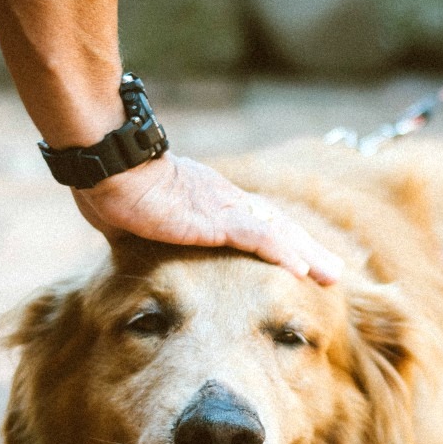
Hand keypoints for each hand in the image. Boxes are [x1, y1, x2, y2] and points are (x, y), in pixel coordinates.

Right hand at [71, 152, 342, 284]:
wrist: (108, 166)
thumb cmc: (111, 188)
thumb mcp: (134, 220)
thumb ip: (144, 232)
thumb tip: (128, 244)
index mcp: (209, 203)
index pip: (256, 225)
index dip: (282, 242)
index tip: (303, 261)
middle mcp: (224, 202)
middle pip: (277, 228)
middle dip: (308, 250)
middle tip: (334, 273)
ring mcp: (222, 209)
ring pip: (277, 233)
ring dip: (307, 255)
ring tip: (332, 277)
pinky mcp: (214, 219)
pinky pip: (257, 238)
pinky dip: (281, 252)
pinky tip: (301, 270)